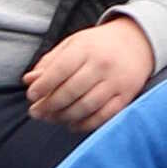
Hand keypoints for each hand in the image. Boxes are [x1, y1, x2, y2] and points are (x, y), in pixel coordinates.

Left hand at [23, 15, 158, 131]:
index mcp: (85, 49)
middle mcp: (102, 65)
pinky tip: (71, 124)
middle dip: (49, 105)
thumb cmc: (98, 45)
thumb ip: (49, 62)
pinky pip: (104, 116)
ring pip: (86, 106)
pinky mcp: (126, 96)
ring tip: (50, 118)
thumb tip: (29, 81)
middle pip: (71, 91)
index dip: (43, 86)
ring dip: (64, 117)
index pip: (60, 70)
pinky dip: (85, 124)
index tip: (31, 96)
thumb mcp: (72, 44)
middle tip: (36, 112)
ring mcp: (116, 82)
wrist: (137, 42)